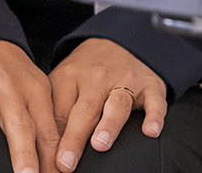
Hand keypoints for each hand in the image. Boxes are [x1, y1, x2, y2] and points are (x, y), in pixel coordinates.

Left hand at [49, 38, 166, 171]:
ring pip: (117, 103)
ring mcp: (126, 79)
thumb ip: (55, 113)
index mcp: (71, 76)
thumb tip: (46, 152)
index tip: (48, 163)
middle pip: (85, 109)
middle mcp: (98, 77)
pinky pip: (155, 101)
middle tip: (66, 163)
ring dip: (109, 124)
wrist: (117, 41)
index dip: (53, 140)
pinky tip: (150, 131)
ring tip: (100, 144)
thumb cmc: (85, 72)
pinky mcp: (151, 85)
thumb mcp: (63, 82)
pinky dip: (154, 116)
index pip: (60, 112)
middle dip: (75, 137)